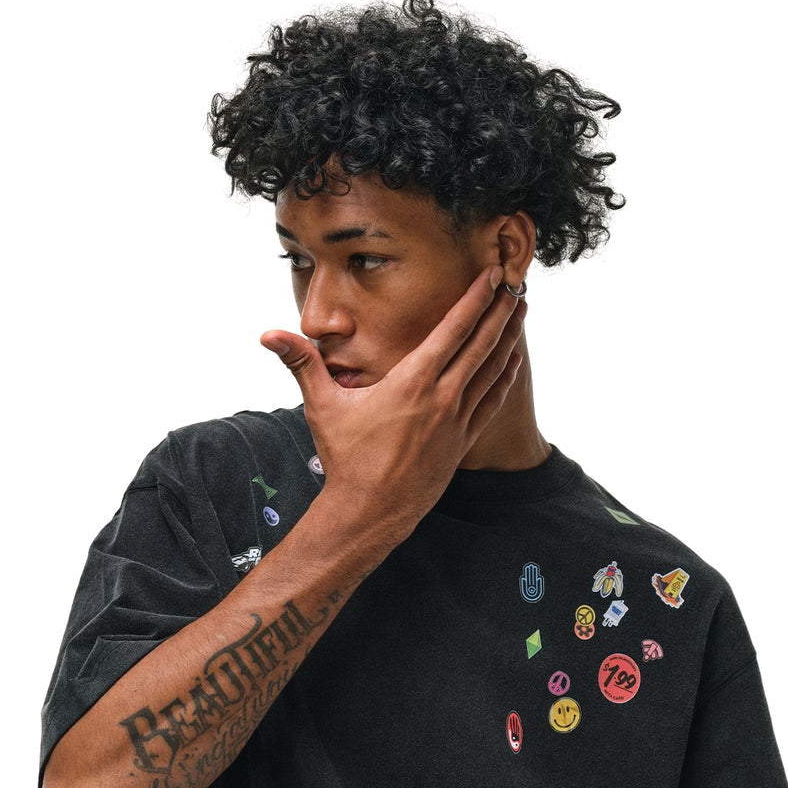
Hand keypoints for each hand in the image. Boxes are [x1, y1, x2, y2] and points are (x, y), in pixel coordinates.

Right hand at [259, 267, 526, 541]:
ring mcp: (456, 422)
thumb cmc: (346, 459)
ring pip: (492, 371)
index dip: (476, 299)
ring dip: (508, 338)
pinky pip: (491, 402)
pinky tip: (511, 361)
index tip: (493, 274)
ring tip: (520, 311)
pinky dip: (504, 377)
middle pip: (482, 344)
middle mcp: (442, 398)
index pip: (453, 329)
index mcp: (413, 382)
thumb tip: (267, 334)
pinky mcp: (462, 443)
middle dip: (500, 309)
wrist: (369, 512)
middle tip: (515, 281)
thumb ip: (301, 363)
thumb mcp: (322, 406)